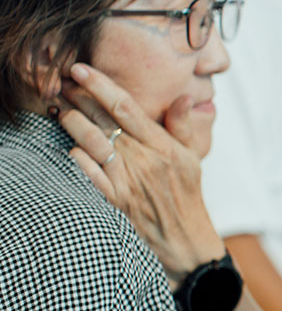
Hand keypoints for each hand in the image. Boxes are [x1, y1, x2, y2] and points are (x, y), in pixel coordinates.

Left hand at [56, 63, 224, 285]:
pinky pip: (88, 174)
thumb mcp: (193, 158)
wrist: (185, 241)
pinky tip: (69, 147)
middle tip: (61, 81)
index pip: (127, 107)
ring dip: (72, 122)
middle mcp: (145, 160)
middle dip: (79, 98)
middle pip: (104, 120)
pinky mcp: (114, 200)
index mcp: (164, 146)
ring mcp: (128, 180)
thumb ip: (183, 126)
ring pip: (92, 142)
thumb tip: (182, 97)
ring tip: (59, 109)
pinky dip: (76, 158)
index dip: (101, 85)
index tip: (81, 69)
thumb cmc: (187, 196)